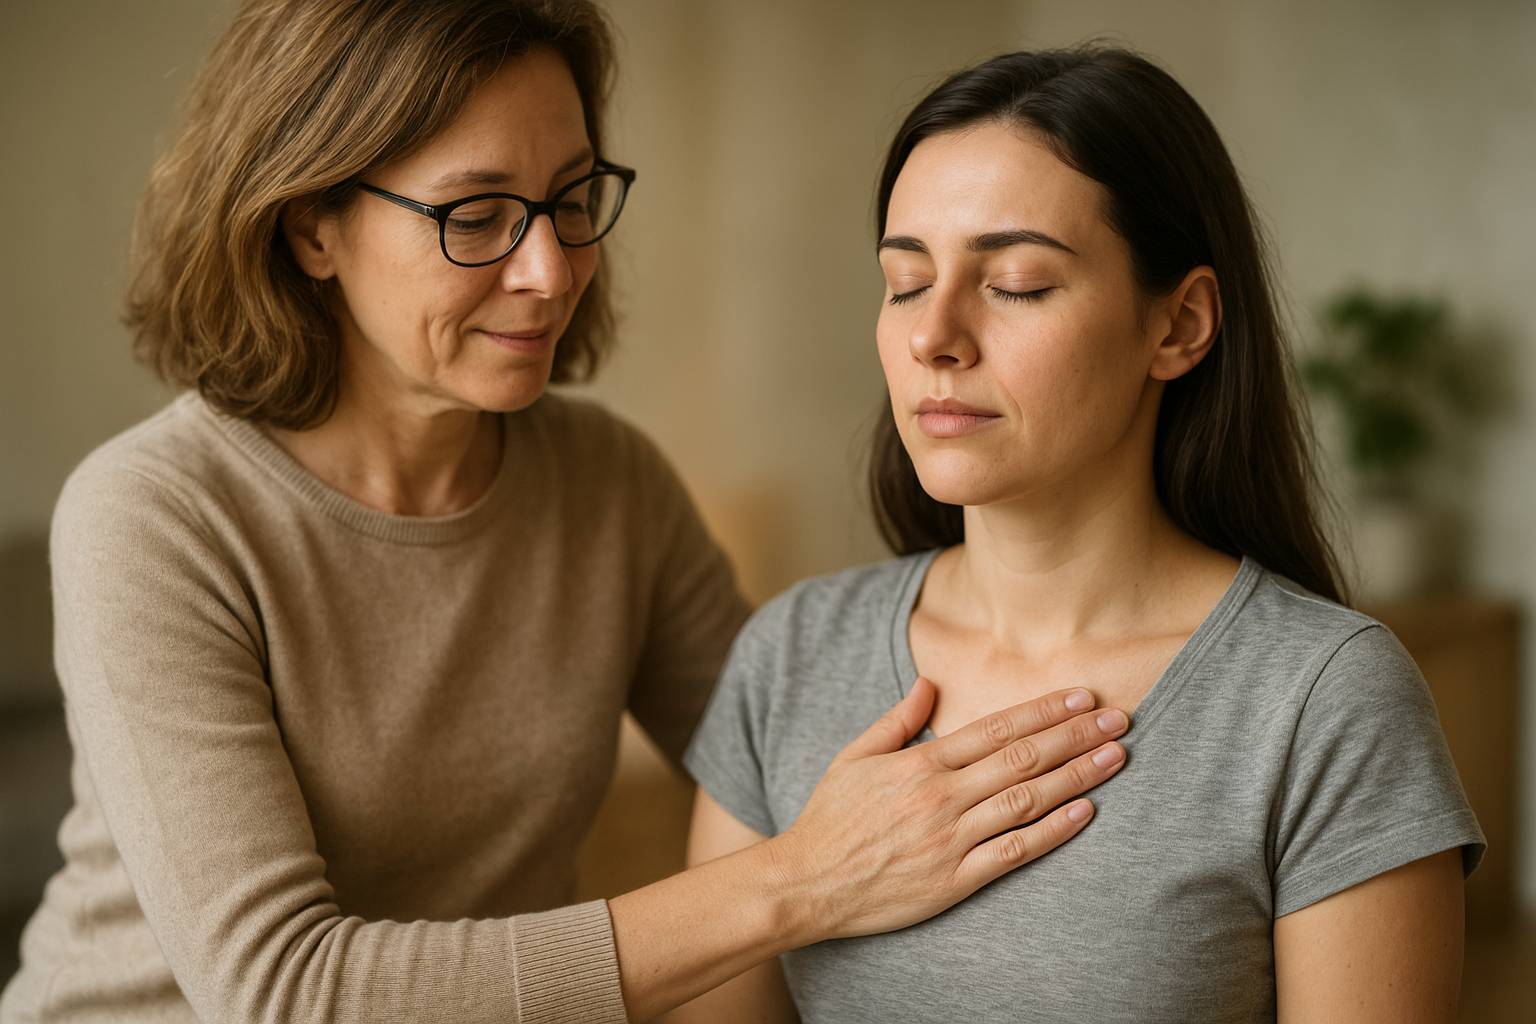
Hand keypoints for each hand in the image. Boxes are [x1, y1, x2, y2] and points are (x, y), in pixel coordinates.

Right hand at [769, 677, 1127, 941]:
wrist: (806, 883)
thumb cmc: (830, 819)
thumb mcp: (854, 756)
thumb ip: (897, 720)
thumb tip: (930, 683)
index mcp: (920, 763)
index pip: (996, 728)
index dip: (1044, 711)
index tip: (1082, 697)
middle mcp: (941, 796)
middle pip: (1022, 759)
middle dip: (1075, 736)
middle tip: (1119, 719)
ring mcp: (950, 838)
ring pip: (1026, 800)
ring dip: (1075, 776)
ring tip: (1115, 758)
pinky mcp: (954, 879)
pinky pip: (1013, 852)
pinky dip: (1052, 831)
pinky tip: (1084, 812)